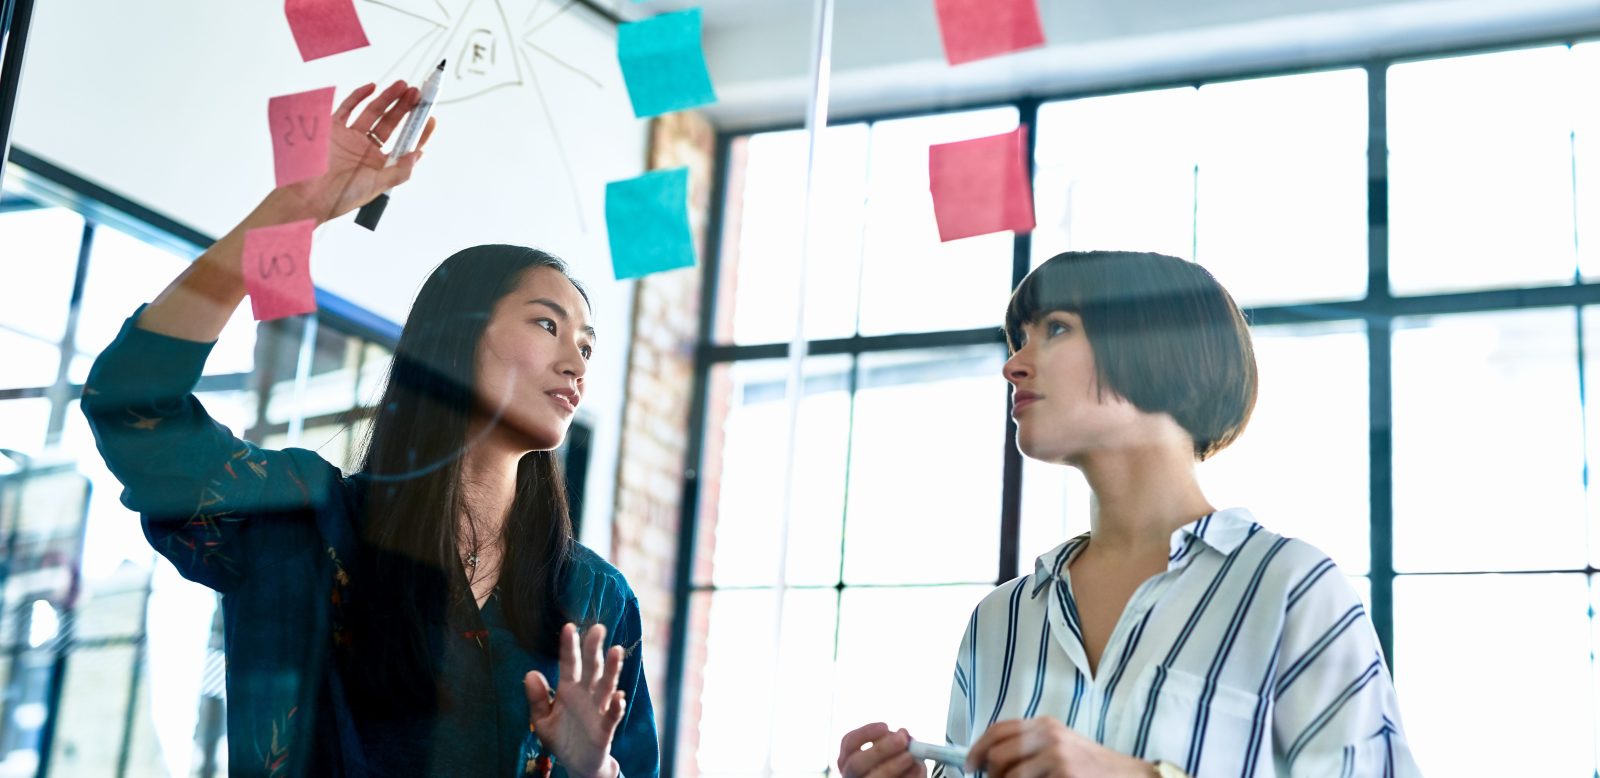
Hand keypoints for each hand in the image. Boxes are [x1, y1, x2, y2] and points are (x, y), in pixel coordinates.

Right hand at [274, 80, 437, 223]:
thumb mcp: (377, 185)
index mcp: (380, 162)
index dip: (418, 130)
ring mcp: (350, 136)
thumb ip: (399, 171)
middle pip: (390, 123)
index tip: (430, 117)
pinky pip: (347, 108)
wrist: (309, 195)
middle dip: (405, 108)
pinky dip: (358, 96)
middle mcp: (367, 148)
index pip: (404, 143)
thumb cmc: (342, 196)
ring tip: (403, 86)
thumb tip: (418, 154)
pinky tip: (372, 87)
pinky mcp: (333, 128)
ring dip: (388, 98)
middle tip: (417, 94)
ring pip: (372, 112)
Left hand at [524, 623, 626, 777]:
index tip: (569, 627)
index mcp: (569, 689)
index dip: (569, 647)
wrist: (577, 763)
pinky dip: (616, 707)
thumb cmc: (561, 737)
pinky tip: (618, 697)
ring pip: (606, 686)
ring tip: (616, 651)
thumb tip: (530, 674)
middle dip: (594, 649)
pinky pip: (612, 716)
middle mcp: (586, 695)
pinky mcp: (605, 728)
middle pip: (592, 668)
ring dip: (612, 669)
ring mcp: (598, 709)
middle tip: (598, 628)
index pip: (569, 664)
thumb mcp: (542, 720)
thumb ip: (536, 698)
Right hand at [837, 723, 925, 777]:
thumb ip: (898, 741)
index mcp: (851, 759)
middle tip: (902, 740)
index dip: (865, 733)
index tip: (885, 726)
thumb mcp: (898, 750)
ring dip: (892, 766)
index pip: (849, 743)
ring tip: (911, 757)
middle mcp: (852, 776)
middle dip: (880, 750)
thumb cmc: (899, 765)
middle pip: (856, 764)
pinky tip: (917, 771)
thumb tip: (904, 734)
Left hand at [965, 718, 1151, 777]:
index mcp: (1044, 725)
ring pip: (1009, 777)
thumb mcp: (1060, 745)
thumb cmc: (1091, 765)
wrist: (1128, 775)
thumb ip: (1029, 746)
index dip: (977, 748)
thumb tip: (989, 759)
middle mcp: (1048, 736)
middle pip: (997, 756)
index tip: (969, 764)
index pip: (998, 730)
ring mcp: (1056, 757)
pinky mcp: (1064, 776)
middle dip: (992, 776)